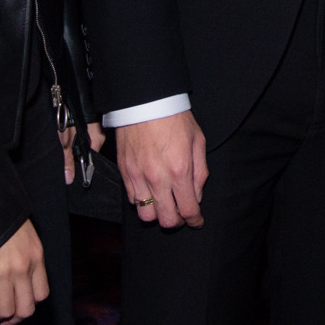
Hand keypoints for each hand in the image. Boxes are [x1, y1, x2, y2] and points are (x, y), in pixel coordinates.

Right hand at [0, 219, 47, 324]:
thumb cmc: (1, 219)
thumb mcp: (24, 235)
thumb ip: (25, 255)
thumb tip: (17, 275)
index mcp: (36, 257)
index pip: (42, 293)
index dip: (30, 305)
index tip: (20, 308)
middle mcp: (23, 269)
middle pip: (25, 309)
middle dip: (14, 320)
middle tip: (4, 322)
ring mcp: (4, 274)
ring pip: (5, 311)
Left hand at [57, 120, 110, 184]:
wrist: (71, 98)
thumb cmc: (70, 118)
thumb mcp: (66, 142)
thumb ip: (68, 160)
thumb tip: (69, 178)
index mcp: (96, 142)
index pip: (92, 160)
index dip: (83, 167)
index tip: (76, 173)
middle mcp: (99, 137)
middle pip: (91, 153)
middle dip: (80, 157)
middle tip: (69, 158)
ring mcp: (97, 130)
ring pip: (89, 144)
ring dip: (79, 147)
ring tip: (69, 145)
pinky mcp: (93, 125)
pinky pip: (88, 137)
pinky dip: (81, 139)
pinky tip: (73, 137)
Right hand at [116, 111, 208, 228]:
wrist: (146, 103)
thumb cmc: (175, 119)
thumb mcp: (198, 142)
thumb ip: (200, 173)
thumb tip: (196, 196)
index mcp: (180, 170)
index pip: (188, 210)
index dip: (194, 220)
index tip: (196, 221)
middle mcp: (157, 178)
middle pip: (166, 219)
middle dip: (177, 221)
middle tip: (182, 214)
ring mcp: (138, 177)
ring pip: (145, 214)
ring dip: (157, 213)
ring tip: (164, 204)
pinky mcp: (125, 172)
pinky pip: (132, 200)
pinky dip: (142, 201)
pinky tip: (150, 191)